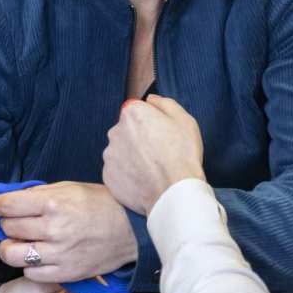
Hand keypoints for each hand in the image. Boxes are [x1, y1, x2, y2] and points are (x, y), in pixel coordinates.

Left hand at [0, 182, 137, 281]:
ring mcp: (58, 253)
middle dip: (7, 223)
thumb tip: (8, 197)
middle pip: (8, 228)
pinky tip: (39, 256)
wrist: (131, 230)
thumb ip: (38, 193)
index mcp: (53, 203)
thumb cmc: (101, 204)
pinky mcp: (65, 273)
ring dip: (11, 247)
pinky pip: (31, 273)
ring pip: (12, 255)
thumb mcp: (70, 187)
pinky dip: (30, 265)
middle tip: (17, 222)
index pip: (7, 206)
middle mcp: (53, 229)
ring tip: (21, 242)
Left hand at [102, 96, 205, 215]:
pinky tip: (144, 180)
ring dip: (132, 156)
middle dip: (139, 138)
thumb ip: (164, 103)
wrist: (174, 193)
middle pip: (127, 130)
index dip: (151, 122)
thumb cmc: (182, 155)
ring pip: (121, 150)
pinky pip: (117, 170)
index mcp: (132, 113)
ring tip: (152, 169)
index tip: (161, 134)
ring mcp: (109, 155)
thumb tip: (151, 99)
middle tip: (159, 152)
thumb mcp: (184, 120)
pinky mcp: (107, 176)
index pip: (137, 110)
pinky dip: (128, 174)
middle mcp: (115, 131)